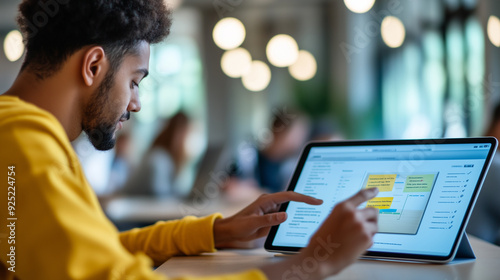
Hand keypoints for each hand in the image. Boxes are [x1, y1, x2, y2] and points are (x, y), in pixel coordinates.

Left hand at [213, 191, 322, 248]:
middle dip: (306, 200)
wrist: (230, 230)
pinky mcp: (272, 215)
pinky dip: (294, 216)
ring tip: (316, 210)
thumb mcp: (253, 224)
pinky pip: (285, 214)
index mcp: (266, 200)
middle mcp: (270, 202)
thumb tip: (285, 215)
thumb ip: (269, 220)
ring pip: (290, 206)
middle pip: (292, 198)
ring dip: (301, 207)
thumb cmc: (238, 225)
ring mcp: (271, 208)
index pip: (288, 196)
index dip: (303, 197)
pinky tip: (302, 220)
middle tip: (320, 203)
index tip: (315, 201)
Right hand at [260, 188, 378, 279]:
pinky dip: (366, 243)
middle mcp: (354, 214)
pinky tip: (354, 246)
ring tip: (356, 239)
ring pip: (375, 226)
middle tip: (365, 227)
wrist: (321, 257)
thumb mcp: (331, 220)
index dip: (370, 192)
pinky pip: (372, 238)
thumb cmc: (323, 240)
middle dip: (371, 219)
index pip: (361, 195)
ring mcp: (361, 226)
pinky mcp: (367, 238)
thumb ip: (345, 216)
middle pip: (373, 212)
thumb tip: (358, 217)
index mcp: (343, 207)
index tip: (376, 190)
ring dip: (369, 232)